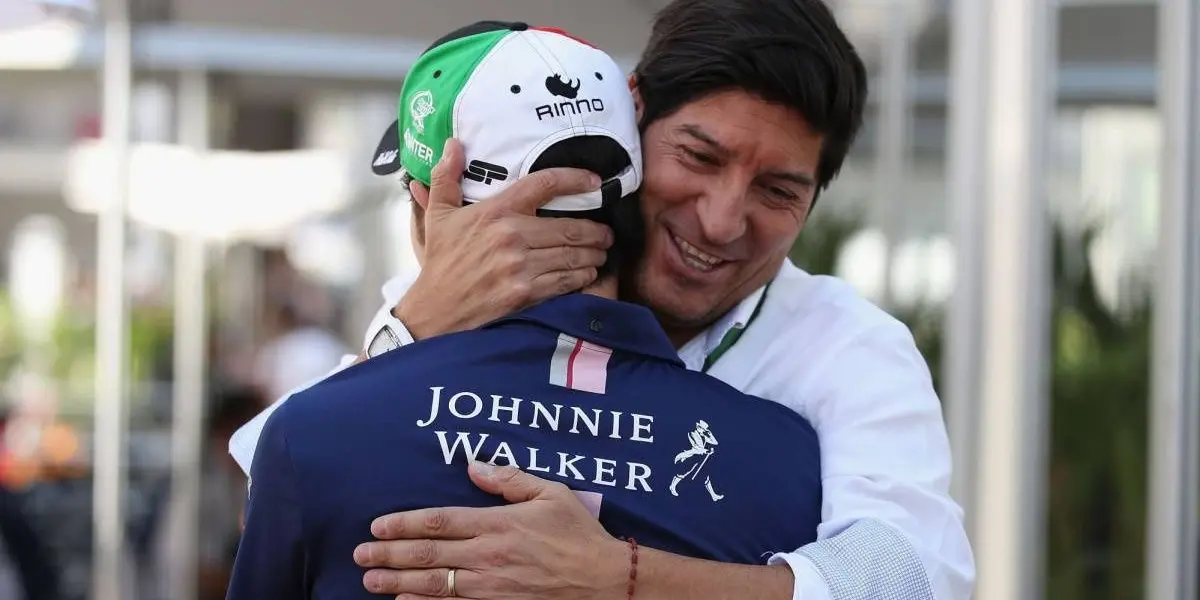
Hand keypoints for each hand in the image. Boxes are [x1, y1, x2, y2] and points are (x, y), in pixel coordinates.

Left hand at [354, 461, 629, 599]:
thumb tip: (473, 466)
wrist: (605, 581)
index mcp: (498, 524)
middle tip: (360, 553)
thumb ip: (510, 479)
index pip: (439, 521)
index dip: (404, 523)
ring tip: (369, 579)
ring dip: (397, 581)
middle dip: (389, 553)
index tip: (378, 524)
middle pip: (427, 554)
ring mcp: (490, 587)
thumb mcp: (551, 494)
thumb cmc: (580, 535)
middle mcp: (488, 556)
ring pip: (433, 584)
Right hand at [397, 139, 612, 339]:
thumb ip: (446, 177)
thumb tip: (453, 144)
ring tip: (601, 252)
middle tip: (606, 232)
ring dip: (593, 254)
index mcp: (496, 211)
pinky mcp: (525, 292)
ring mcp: (520, 266)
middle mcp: (512, 235)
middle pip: (569, 227)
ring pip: (572, 255)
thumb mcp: (438, 216)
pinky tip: (587, 274)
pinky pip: (564, 281)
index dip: (575, 179)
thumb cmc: (440, 262)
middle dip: (595, 230)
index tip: (595, 180)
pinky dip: (581, 277)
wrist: (434, 310)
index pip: (544, 184)